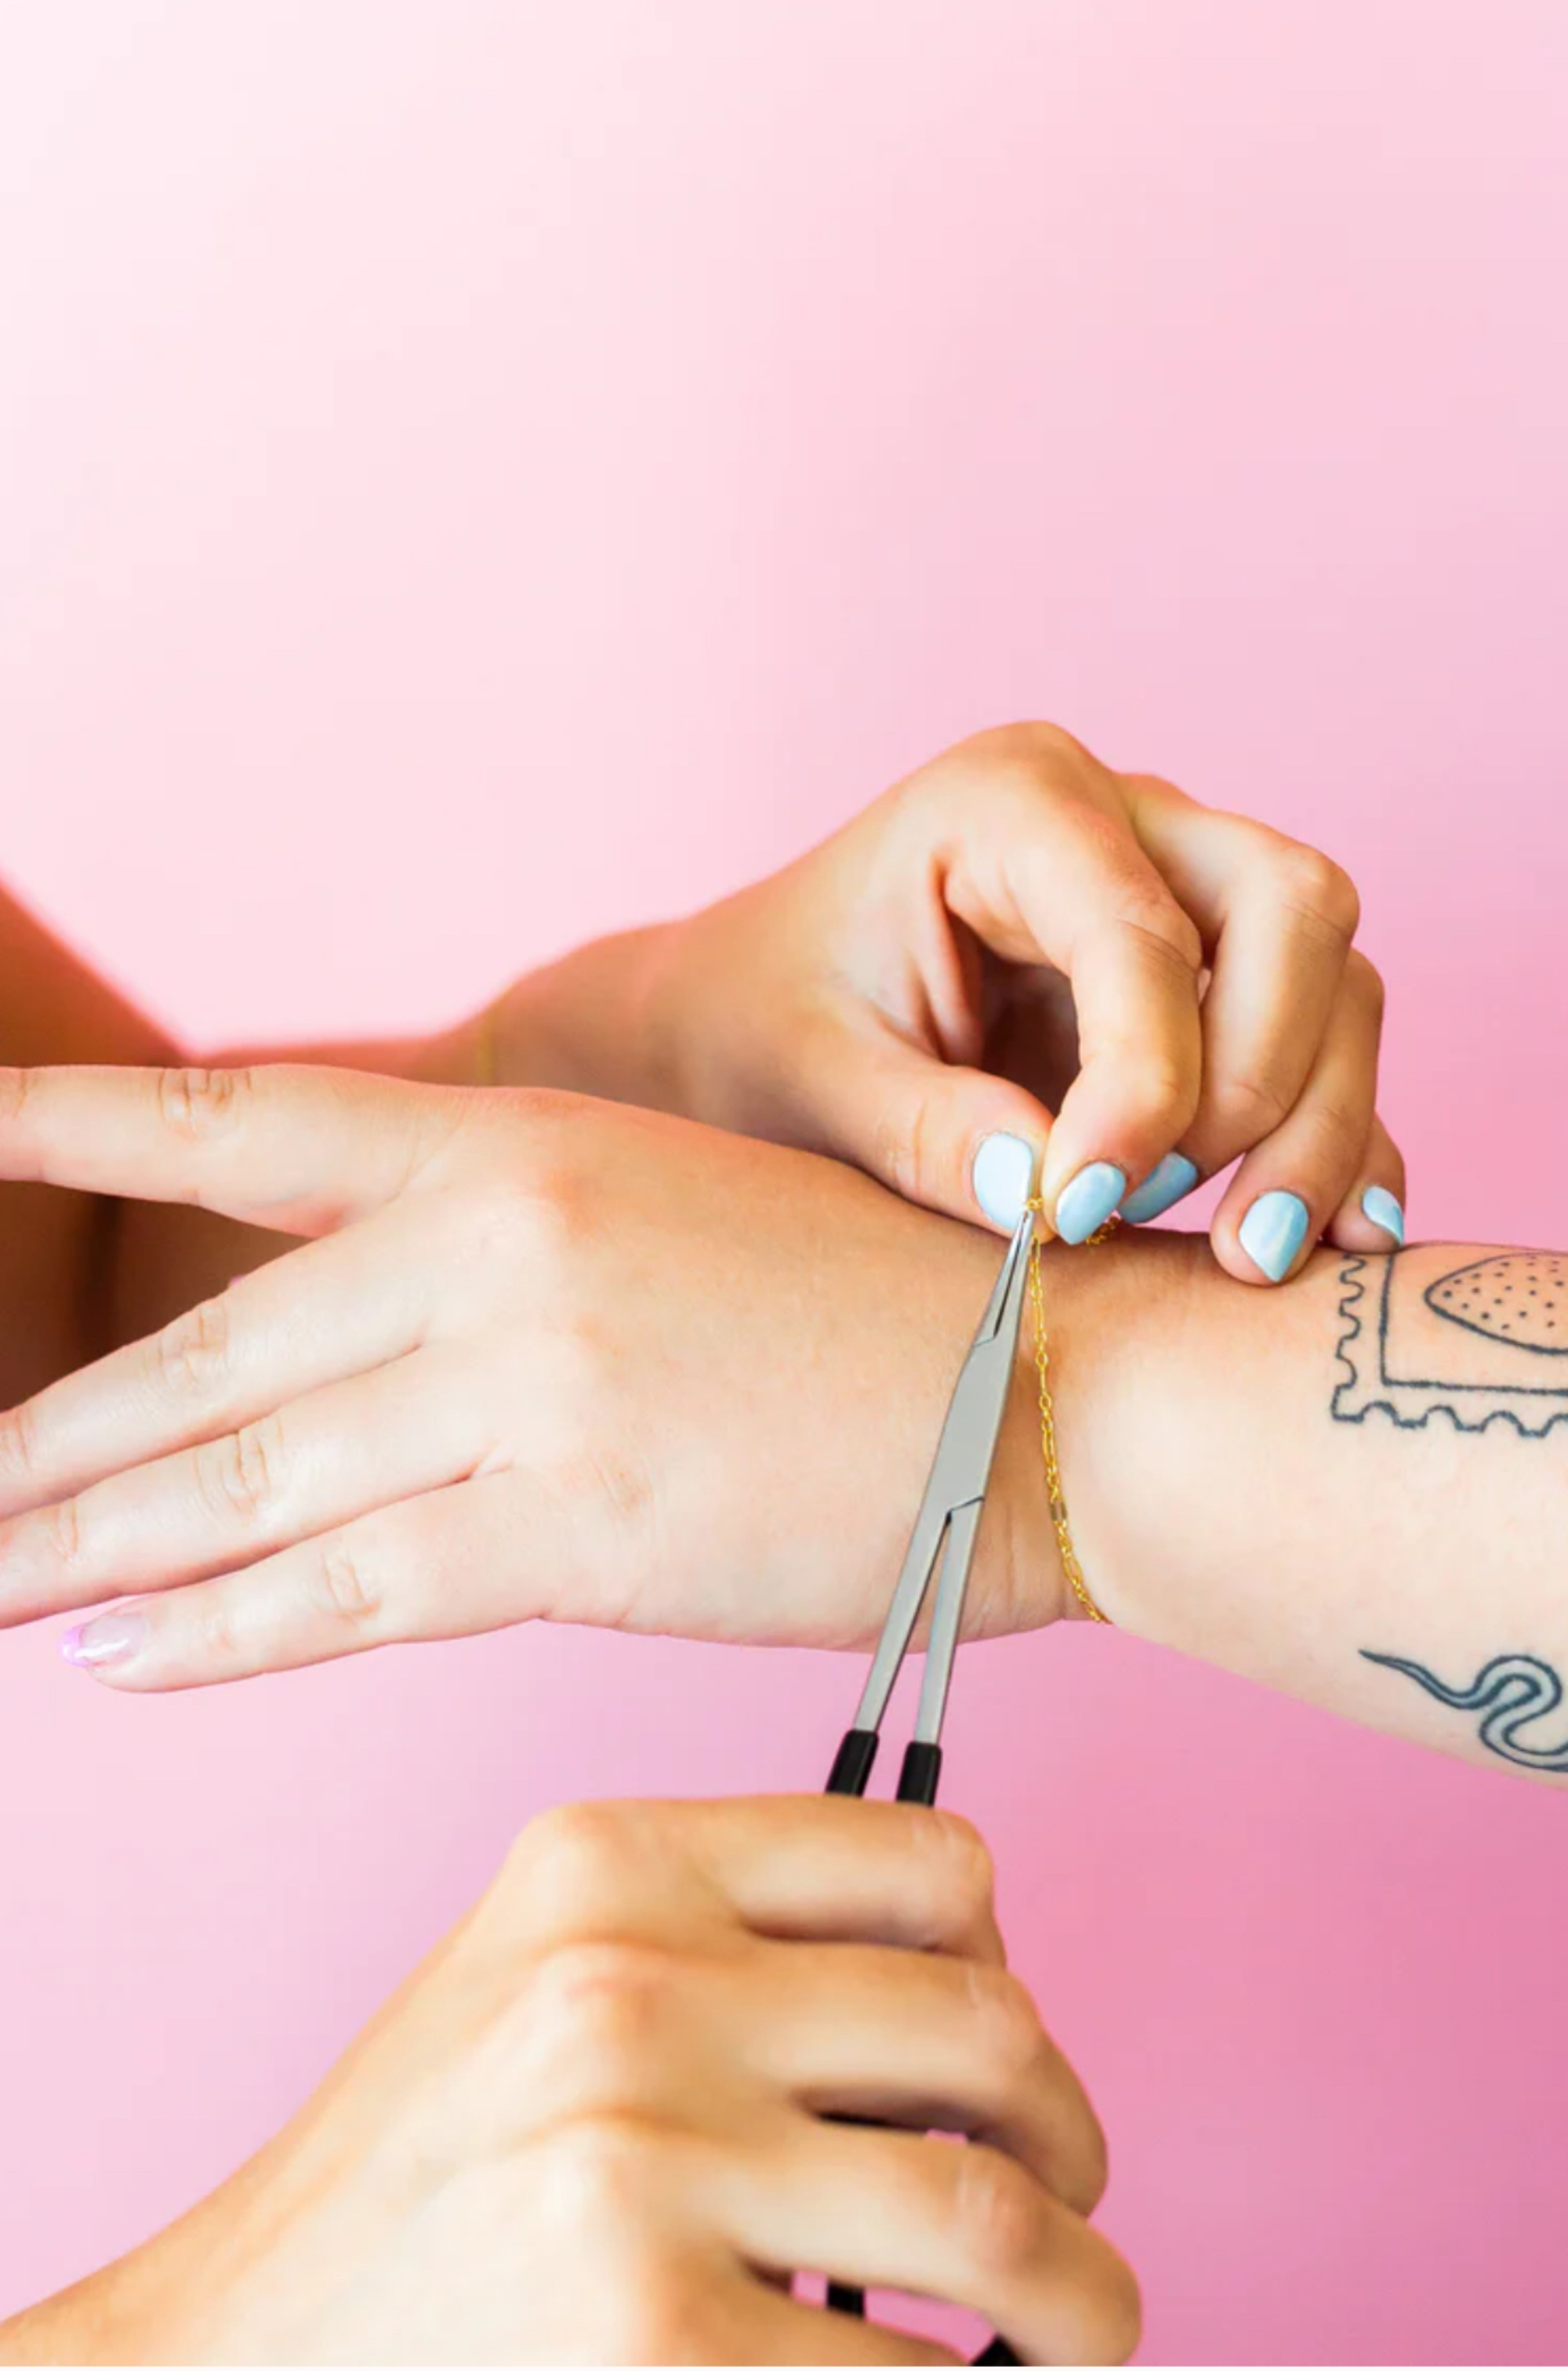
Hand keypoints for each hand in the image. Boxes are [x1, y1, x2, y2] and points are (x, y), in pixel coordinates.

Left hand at [0, 1063, 1073, 1687]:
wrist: (1062, 1392)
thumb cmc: (887, 1312)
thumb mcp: (677, 1217)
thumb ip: (502, 1270)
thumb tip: (343, 1369)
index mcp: (527, 1139)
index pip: (250, 1121)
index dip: (81, 1129)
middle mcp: (503, 1243)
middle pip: (217, 1351)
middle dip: (58, 1445)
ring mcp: (534, 1382)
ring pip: (253, 1479)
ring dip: (91, 1548)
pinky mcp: (579, 1530)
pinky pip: (349, 1591)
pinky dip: (221, 1636)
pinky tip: (120, 1661)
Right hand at [7, 1797, 1138, 2366]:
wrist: (239, 2346)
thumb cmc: (426, 2170)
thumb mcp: (544, 1972)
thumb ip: (724, 1940)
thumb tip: (974, 1984)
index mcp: (609, 1862)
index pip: (930, 1859)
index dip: (1005, 1957)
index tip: (1002, 2045)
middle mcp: (625, 1985)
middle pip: (989, 2031)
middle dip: (1069, 2137)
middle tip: (1069, 2201)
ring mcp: (640, 2163)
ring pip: (995, 2216)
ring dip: (1084, 2291)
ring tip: (1081, 2323)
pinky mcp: (657, 2344)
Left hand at [630, 720, 1401, 1281]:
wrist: (747, 1021)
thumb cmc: (765, 1023)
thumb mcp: (811, 1079)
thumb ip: (923, 1131)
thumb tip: (1051, 1201)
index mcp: (1013, 799)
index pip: (1140, 929)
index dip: (1143, 1080)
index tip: (1080, 1210)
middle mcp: (1128, 818)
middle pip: (1294, 911)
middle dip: (1265, 1080)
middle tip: (1171, 1210)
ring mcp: (1188, 891)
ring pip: (1338, 978)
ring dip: (1314, 1123)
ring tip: (1243, 1255)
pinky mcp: (1216, 984)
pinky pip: (1327, 1047)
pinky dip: (1342, 1141)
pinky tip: (1331, 1241)